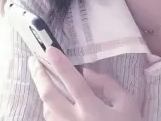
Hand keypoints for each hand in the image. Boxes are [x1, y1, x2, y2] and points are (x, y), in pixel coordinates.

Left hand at [28, 47, 143, 120]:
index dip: (61, 64)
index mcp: (93, 109)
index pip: (73, 82)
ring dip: (43, 91)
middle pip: (50, 96)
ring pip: (47, 110)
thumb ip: (108, 85)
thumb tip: (86, 72)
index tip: (50, 49)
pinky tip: (51, 99)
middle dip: (39, 76)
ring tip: (41, 77)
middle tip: (33, 61)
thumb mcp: (127, 104)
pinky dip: (49, 107)